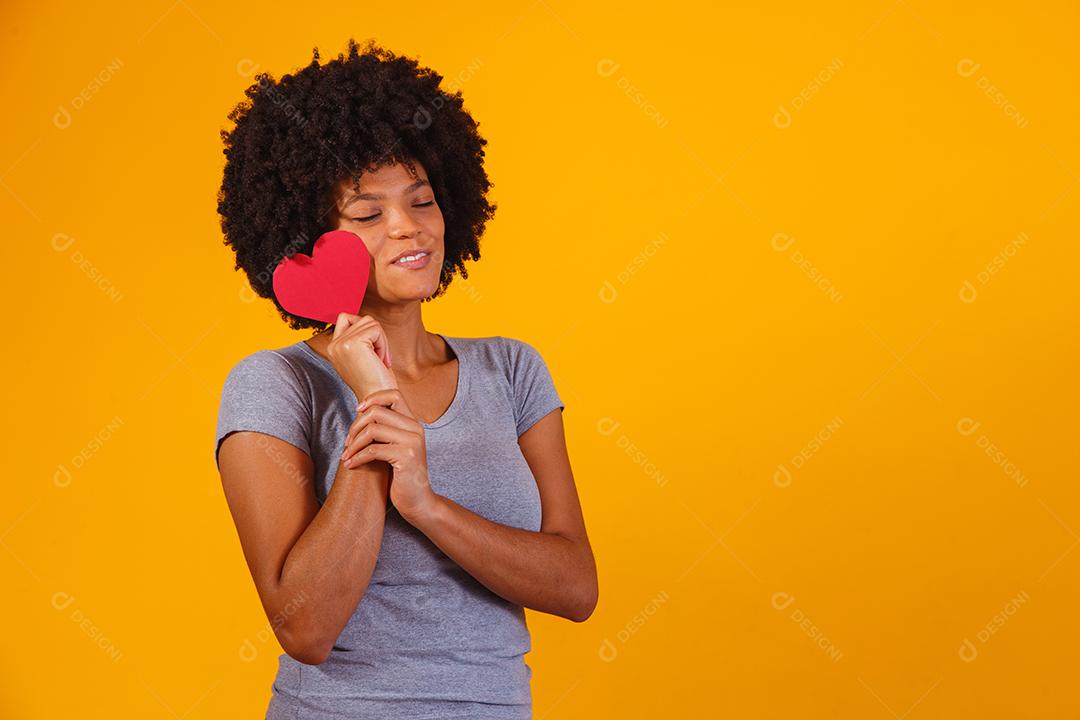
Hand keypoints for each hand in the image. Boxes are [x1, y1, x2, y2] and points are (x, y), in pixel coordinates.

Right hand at [327, 313, 397, 398]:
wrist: (378, 400)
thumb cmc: (376, 381)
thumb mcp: (361, 356)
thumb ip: (357, 338)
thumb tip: (366, 320)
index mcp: (332, 348)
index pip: (346, 317)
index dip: (365, 329)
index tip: (372, 352)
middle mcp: (333, 345)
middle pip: (362, 319)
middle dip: (376, 336)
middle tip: (378, 359)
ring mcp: (341, 343)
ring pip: (370, 322)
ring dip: (382, 341)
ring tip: (379, 360)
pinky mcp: (352, 343)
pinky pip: (376, 329)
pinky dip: (384, 344)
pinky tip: (381, 361)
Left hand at [340, 388, 437, 523]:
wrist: (418, 501)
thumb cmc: (401, 475)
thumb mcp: (395, 447)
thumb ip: (386, 430)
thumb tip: (360, 413)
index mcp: (413, 423)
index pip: (394, 394)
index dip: (373, 398)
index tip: (358, 412)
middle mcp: (415, 428)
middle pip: (377, 411)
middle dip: (356, 426)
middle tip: (347, 443)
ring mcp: (412, 442)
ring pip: (373, 430)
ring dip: (353, 444)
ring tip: (346, 456)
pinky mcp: (406, 457)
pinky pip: (373, 451)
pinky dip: (357, 457)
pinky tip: (351, 465)